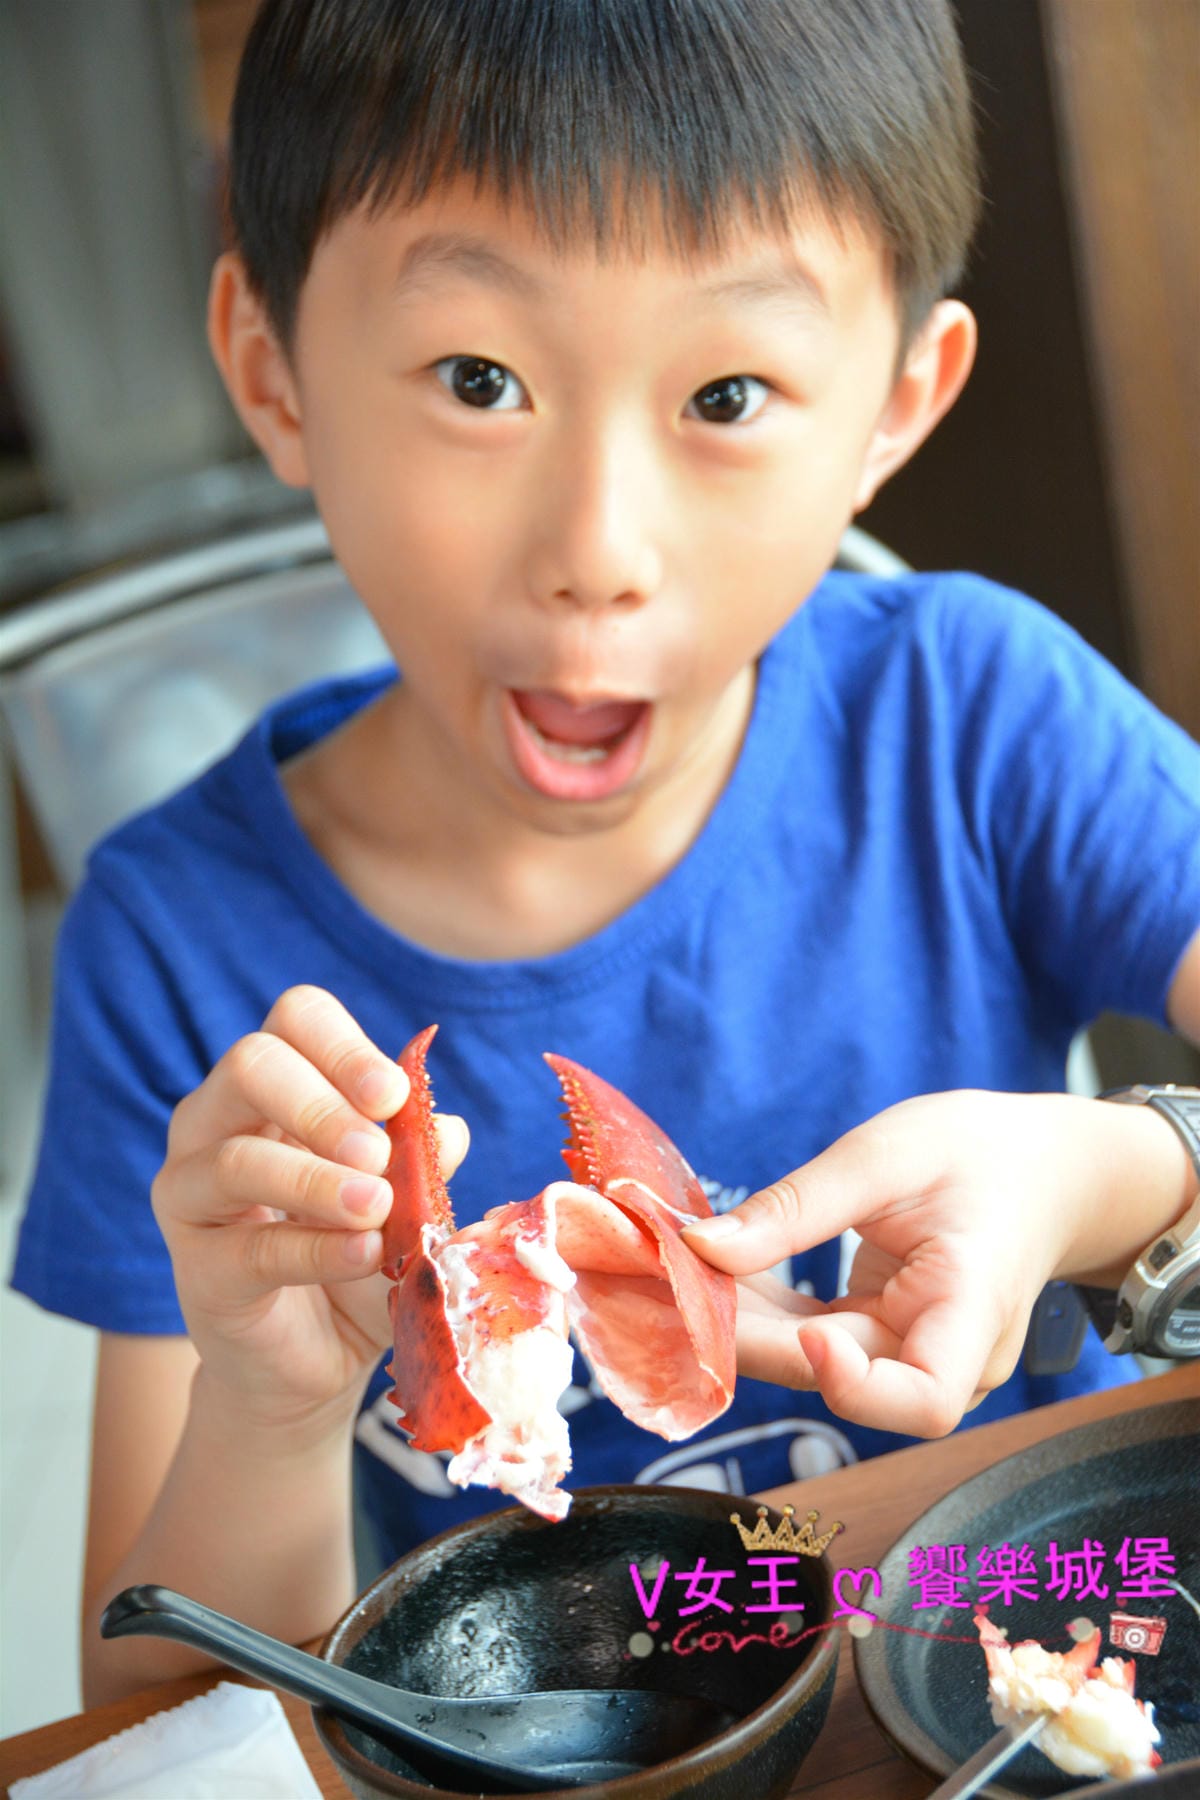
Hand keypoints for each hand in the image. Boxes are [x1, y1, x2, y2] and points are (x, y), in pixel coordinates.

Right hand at [152, 986, 466, 1425]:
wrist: (319, 1360)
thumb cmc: (359, 1255)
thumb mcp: (405, 1199)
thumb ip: (420, 1158)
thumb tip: (447, 1130)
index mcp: (274, 1086)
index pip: (294, 1019)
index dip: (344, 1045)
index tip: (392, 1096)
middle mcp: (217, 1122)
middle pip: (251, 1063)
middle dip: (322, 1103)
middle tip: (378, 1154)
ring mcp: (193, 1193)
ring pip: (234, 1159)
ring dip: (317, 1181)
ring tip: (377, 1207)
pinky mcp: (196, 1269)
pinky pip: (249, 1248)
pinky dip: (315, 1249)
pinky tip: (362, 1254)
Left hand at [682, 1090, 1171, 1438]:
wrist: (1039, 1171)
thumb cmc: (979, 1154)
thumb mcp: (886, 1157)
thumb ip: (797, 1207)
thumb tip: (701, 1247)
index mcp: (975, 1309)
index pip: (925, 1397)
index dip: (856, 1384)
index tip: (807, 1331)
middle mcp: (949, 1355)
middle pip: (843, 1377)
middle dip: (755, 1338)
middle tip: (678, 1288)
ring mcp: (914, 1354)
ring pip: (816, 1364)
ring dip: (747, 1326)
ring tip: (683, 1274)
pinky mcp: (883, 1339)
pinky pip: (815, 1341)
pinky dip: (765, 1313)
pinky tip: (715, 1275)